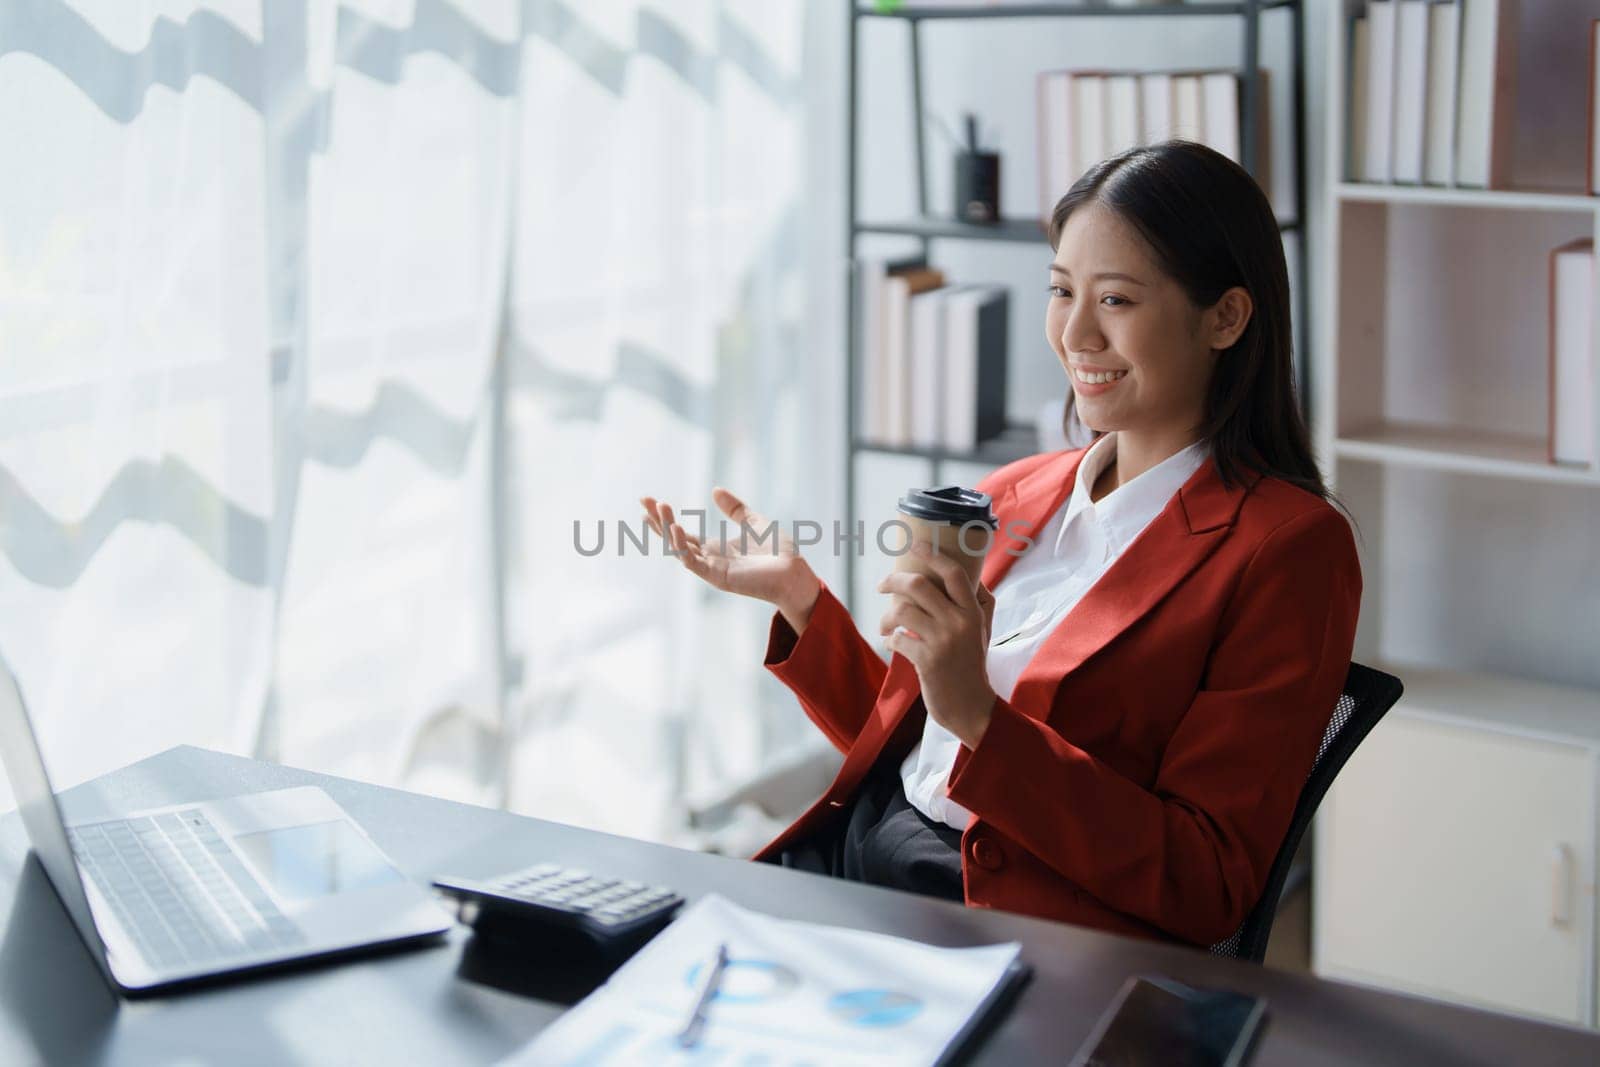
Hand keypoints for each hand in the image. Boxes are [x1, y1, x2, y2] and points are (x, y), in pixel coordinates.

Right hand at [640, 488, 819, 628]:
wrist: (794, 574)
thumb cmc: (778, 554)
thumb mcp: (754, 522)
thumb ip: (735, 509)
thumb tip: (715, 490)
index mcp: (715, 549)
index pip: (682, 533)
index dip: (665, 518)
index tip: (650, 501)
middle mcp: (709, 559)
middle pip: (674, 540)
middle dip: (658, 521)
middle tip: (643, 501)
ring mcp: (711, 569)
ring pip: (680, 549)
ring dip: (667, 528)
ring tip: (658, 507)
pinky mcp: (718, 577)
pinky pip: (693, 562)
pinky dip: (682, 546)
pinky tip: (675, 528)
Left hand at [876, 545, 997, 749]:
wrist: (971, 706)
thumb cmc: (972, 664)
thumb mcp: (983, 630)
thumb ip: (979, 602)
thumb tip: (968, 574)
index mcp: (974, 612)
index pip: (954, 574)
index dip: (933, 555)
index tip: (915, 546)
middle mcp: (960, 622)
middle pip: (919, 586)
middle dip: (893, 581)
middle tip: (882, 586)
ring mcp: (943, 642)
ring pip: (902, 611)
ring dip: (886, 617)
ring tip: (884, 625)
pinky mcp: (927, 661)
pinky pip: (897, 639)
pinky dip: (890, 640)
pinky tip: (893, 644)